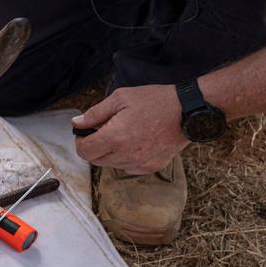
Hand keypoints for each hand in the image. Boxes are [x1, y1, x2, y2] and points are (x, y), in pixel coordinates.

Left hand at [72, 85, 188, 173]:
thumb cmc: (155, 101)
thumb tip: (77, 123)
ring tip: (121, 134)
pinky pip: (129, 168)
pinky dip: (126, 158)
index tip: (85, 133)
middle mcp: (126, 155)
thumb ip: (95, 113)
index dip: (80, 142)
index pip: (85, 151)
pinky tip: (134, 143)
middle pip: (96, 160)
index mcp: (115, 137)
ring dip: (110, 153)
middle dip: (93, 147)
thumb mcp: (120, 98)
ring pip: (112, 165)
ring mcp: (140, 163)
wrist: (188, 111)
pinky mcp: (152, 167)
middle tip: (102, 131)